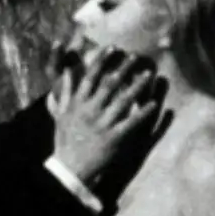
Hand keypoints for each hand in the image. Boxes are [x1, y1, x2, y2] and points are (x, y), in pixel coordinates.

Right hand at [45, 42, 161, 189]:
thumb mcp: (61, 114)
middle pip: (110, 84)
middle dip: (124, 68)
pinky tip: (154, 104)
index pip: (91, 76)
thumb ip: (65, 92)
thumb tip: (68, 71)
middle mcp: (90, 110)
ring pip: (123, 100)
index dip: (102, 60)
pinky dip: (143, 113)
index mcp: (78, 103)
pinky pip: (131, 122)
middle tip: (137, 56)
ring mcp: (102, 124)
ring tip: (149, 74)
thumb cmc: (65, 140)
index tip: (114, 48)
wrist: (69, 167)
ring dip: (138, 86)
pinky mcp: (113, 138)